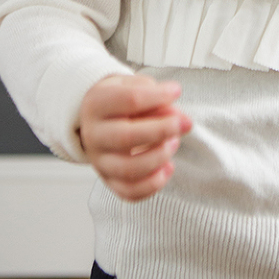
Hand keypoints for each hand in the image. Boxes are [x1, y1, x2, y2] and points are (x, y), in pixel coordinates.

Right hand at [78, 74, 191, 200]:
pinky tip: (167, 167)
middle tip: (184, 123)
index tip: (176, 92)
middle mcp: (93, 135)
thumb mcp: (135, 87)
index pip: (129, 100)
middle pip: (126, 137)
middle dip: (162, 130)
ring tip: (174, 142)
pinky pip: (130, 192)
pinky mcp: (109, 181)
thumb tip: (179, 118)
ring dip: (160, 156)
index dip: (158, 96)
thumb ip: (157, 98)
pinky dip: (154, 183)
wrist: (98, 119)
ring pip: (129, 169)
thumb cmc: (122, 101)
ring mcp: (99, 161)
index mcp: (96, 104)